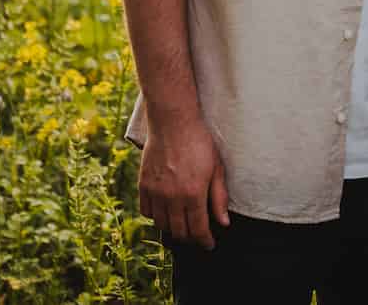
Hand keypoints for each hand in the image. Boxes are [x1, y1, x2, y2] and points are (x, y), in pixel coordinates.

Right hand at [137, 115, 229, 249]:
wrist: (172, 122)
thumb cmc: (199, 142)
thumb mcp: (216, 168)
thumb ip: (219, 197)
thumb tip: (223, 222)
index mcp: (193, 194)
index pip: (198, 229)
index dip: (204, 241)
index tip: (209, 244)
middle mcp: (171, 197)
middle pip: (179, 231)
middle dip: (190, 238)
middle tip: (197, 235)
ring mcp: (155, 191)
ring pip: (161, 224)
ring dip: (172, 229)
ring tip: (182, 225)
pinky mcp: (143, 185)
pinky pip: (146, 211)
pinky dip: (155, 217)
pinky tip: (165, 212)